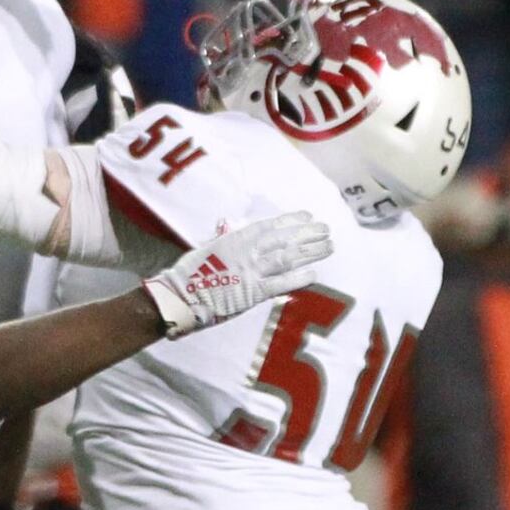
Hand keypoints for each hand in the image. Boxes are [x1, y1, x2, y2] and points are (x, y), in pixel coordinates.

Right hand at [143, 211, 332, 338]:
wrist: (181, 295)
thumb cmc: (191, 271)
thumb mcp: (209, 247)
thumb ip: (226, 239)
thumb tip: (233, 229)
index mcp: (236, 238)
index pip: (270, 225)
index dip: (291, 220)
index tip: (307, 215)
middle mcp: (247, 251)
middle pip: (284, 240)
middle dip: (307, 234)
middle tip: (326, 229)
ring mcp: (251, 271)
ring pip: (288, 258)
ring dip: (310, 251)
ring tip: (328, 246)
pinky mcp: (253, 293)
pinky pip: (281, 283)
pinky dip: (298, 278)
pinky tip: (314, 273)